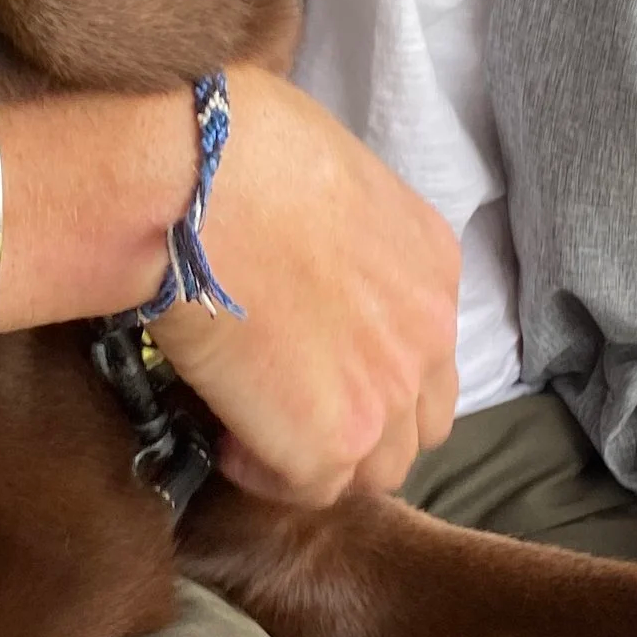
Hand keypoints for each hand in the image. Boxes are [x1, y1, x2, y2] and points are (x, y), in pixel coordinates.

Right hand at [148, 65, 459, 507]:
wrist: (204, 182)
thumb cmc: (243, 146)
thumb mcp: (329, 174)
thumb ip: (341, 232)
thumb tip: (303, 248)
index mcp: (432, 262)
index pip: (425, 348)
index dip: (370, 360)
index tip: (314, 353)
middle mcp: (429, 333)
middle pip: (415, 419)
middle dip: (361, 419)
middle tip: (291, 398)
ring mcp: (388, 393)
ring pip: (374, 467)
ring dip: (320, 453)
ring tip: (255, 419)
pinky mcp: (332, 443)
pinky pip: (308, 489)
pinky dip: (268, 471)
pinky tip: (228, 431)